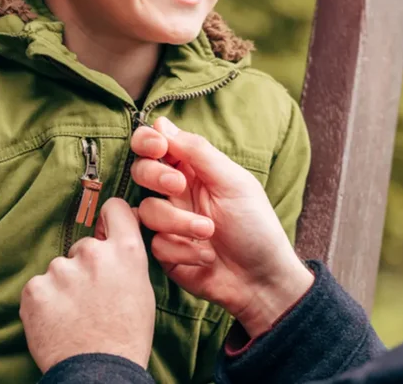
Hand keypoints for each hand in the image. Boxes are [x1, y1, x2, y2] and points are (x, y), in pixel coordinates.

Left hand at [19, 199, 154, 371]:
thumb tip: (112, 241)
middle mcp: (93, 253)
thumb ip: (125, 260)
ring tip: (74, 316)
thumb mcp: (141, 291)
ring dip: (63, 286)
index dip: (109, 216)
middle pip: (83, 247)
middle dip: (84, 267)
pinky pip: (38, 287)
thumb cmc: (126, 336)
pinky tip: (58, 321)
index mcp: (126, 252)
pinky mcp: (35, 289)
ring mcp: (61, 270)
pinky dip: (44, 302)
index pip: (116, 209)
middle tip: (91, 299)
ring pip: (59, 269)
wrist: (99, 373)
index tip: (105, 225)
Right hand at [131, 117, 313, 337]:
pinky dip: (183, 248)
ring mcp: (168, 223)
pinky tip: (206, 256)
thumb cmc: (255, 226)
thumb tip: (162, 123)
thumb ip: (198, 152)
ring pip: (147, 209)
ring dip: (178, 220)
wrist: (261, 279)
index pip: (156, 145)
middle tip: (179, 185)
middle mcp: (176, 193)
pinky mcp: (164, 252)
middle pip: (141, 172)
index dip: (148, 141)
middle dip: (156, 176)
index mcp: (193, 170)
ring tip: (208, 231)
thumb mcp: (233, 182)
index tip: (158, 147)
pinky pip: (155, 243)